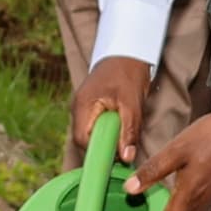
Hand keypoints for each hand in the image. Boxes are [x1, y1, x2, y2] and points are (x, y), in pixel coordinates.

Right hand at [71, 55, 152, 172]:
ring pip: (89, 135)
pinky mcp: (90, 109)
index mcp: (83, 105)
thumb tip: (126, 158)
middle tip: (123, 153)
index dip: (97, 151)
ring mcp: (82, 108)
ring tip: (124, 144)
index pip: (81, 139)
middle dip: (102, 149)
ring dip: (106, 141)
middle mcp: (78, 108)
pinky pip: (94, 127)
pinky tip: (120, 134)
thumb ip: (129, 131)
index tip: (116, 158)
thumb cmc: (128, 73)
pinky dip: (106, 134)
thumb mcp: (133, 104)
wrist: (128, 52)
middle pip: (83, 139)